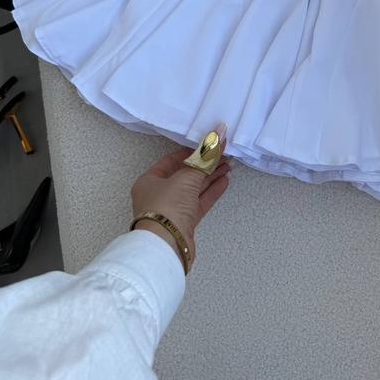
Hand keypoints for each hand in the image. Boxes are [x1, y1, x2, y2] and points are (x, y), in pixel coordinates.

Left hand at [131, 123, 229, 269]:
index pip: (172, 160)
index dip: (191, 151)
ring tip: (229, 164)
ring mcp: (172, 209)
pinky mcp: (184, 222)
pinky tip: (225, 181)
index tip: (208, 144)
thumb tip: (220, 132)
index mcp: (150, 181)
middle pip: (185, 174)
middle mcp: (159, 194)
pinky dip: (212, 191)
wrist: (166, 247)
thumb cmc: (168, 206)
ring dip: (211, 176)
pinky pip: (200, 202)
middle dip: (205, 164)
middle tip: (224, 153)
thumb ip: (206, 156)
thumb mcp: (186, 176)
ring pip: (194, 188)